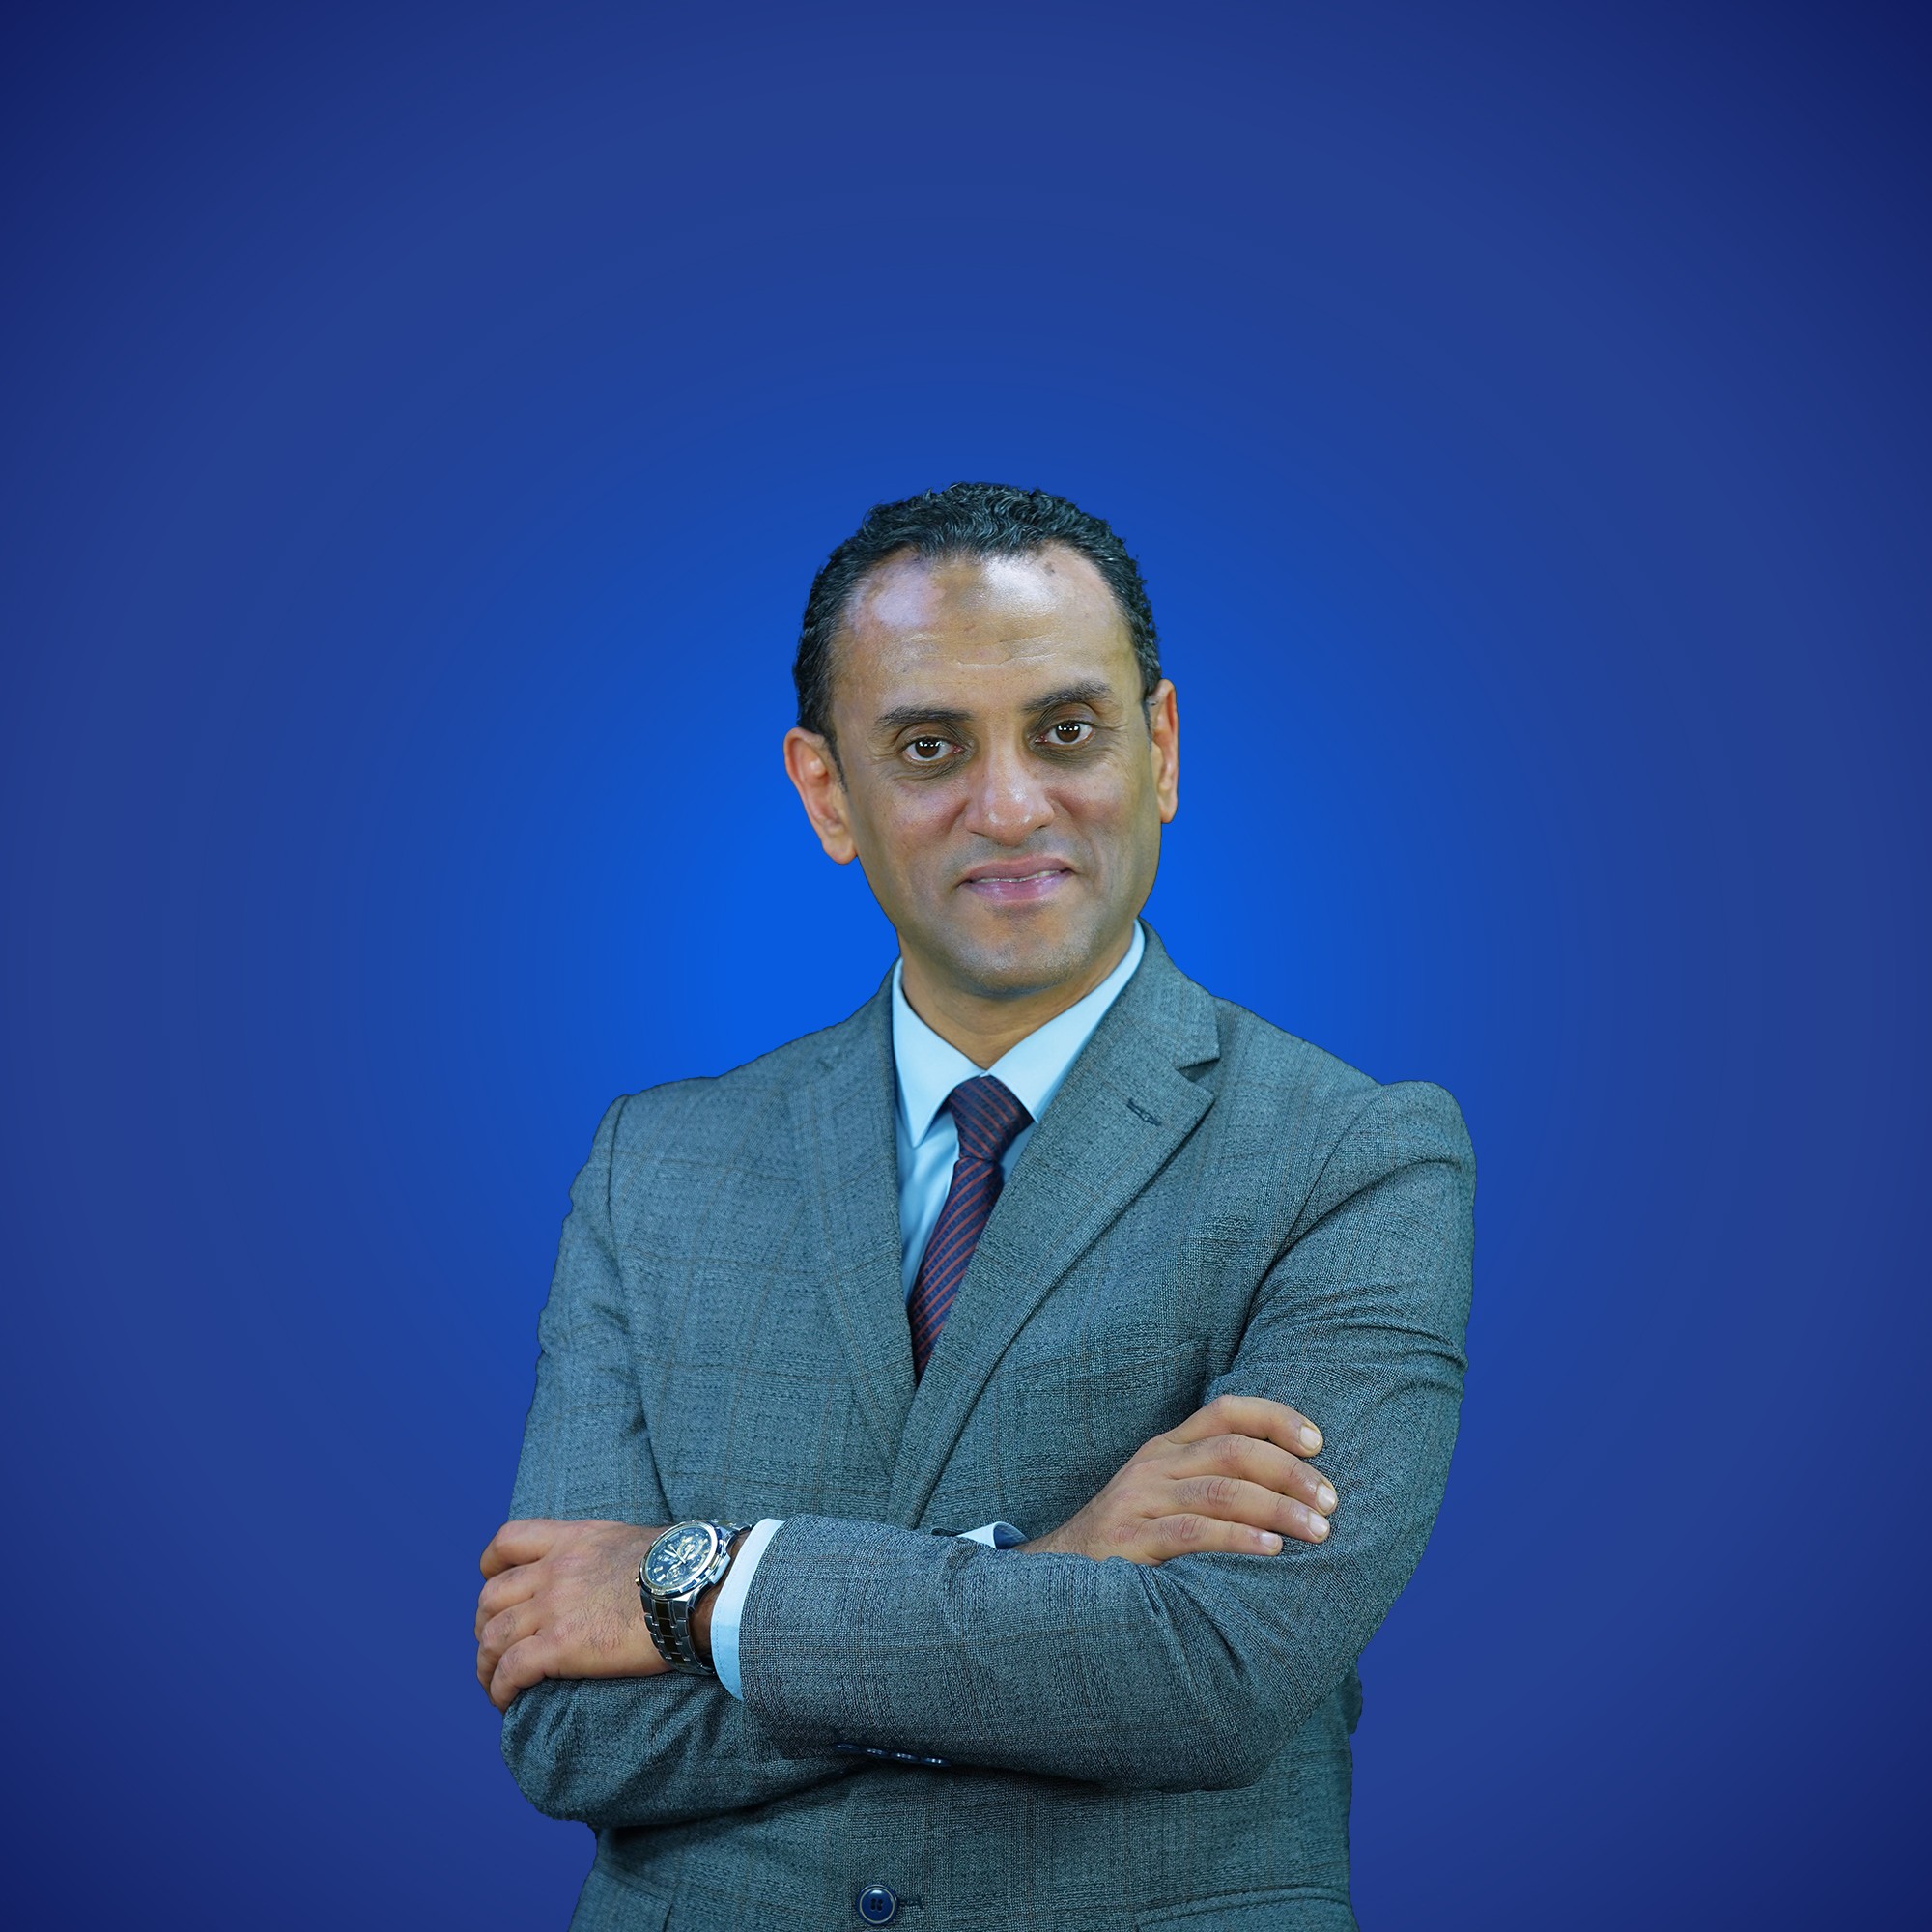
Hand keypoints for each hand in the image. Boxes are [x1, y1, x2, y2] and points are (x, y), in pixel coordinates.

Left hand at [475, 1518, 669, 1710]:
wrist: (697, 1588)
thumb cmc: (683, 1568)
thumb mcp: (634, 1542)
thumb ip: (609, 1555)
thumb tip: (622, 1574)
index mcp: (574, 1540)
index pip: (509, 1541)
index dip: (491, 1567)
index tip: (493, 1585)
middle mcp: (556, 1570)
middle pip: (492, 1596)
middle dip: (485, 1624)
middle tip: (496, 1647)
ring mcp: (555, 1607)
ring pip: (493, 1636)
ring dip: (486, 1664)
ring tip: (494, 1684)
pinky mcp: (561, 1646)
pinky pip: (511, 1670)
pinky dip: (500, 1688)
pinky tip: (506, 1702)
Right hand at [1019, 1394, 1336, 1564]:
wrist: (1057, 1577)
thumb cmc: (1131, 1540)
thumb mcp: (1165, 1497)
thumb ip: (1214, 1484)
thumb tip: (1296, 1490)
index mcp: (1167, 1448)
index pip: (1226, 1411)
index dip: (1276, 1418)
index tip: (1318, 1443)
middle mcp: (1154, 1466)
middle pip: (1234, 1450)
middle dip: (1291, 1473)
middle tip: (1331, 1502)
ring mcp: (1139, 1500)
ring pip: (1222, 1491)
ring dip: (1278, 1508)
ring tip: (1318, 1530)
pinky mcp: (1129, 1541)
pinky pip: (1192, 1533)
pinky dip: (1238, 1539)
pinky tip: (1271, 1550)